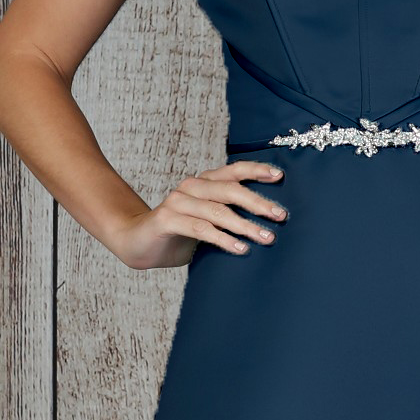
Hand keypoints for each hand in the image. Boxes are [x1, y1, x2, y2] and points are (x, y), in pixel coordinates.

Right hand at [113, 159, 287, 270]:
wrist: (138, 244)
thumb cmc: (179, 234)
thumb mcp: (208, 223)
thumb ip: (230, 217)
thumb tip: (269, 224)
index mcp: (203, 183)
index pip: (233, 170)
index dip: (256, 170)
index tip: (280, 176)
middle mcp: (191, 187)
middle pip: (230, 189)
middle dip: (258, 203)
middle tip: (280, 216)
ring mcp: (177, 201)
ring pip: (218, 210)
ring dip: (245, 225)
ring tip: (266, 238)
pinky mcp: (167, 219)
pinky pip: (201, 228)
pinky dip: (223, 239)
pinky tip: (240, 248)